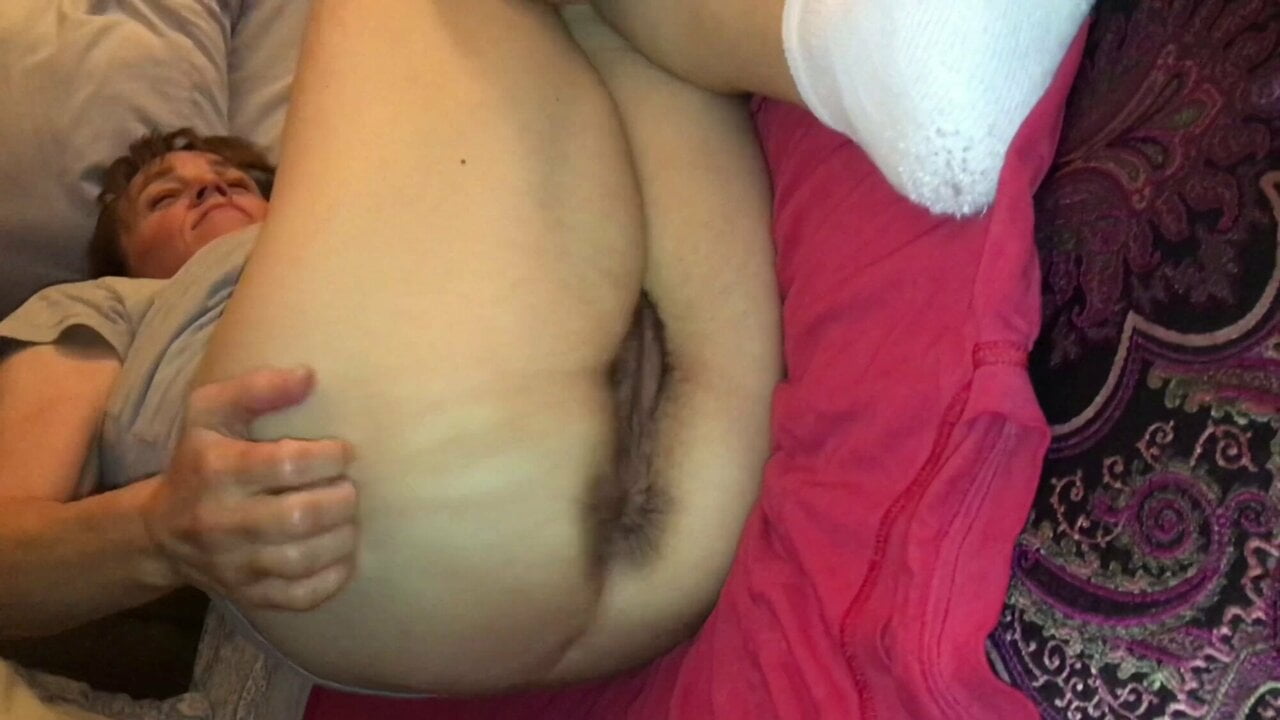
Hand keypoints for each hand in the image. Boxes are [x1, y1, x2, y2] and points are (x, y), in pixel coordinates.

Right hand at [144, 366, 357, 610]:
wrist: (160, 531)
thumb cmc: (200, 460)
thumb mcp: (211, 411)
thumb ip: (257, 388)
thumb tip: (308, 377)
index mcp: (217, 470)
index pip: (288, 465)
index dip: (329, 457)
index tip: (342, 452)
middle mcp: (221, 521)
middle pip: (300, 517)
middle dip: (341, 499)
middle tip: (349, 488)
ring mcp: (234, 565)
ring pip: (303, 559)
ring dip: (341, 537)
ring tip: (346, 518)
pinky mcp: (248, 596)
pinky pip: (300, 597)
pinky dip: (332, 578)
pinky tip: (340, 554)